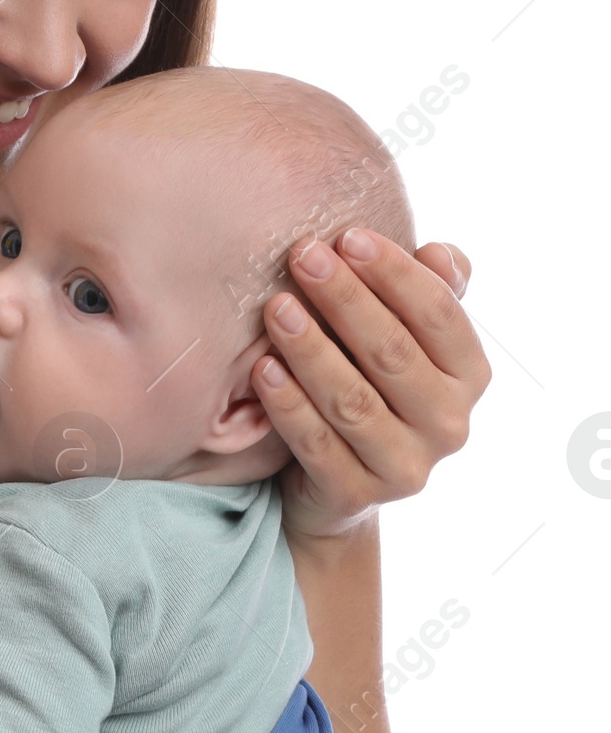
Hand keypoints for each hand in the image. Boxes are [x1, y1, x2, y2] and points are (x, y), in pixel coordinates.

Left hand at [256, 231, 487, 541]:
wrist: (337, 491)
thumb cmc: (372, 392)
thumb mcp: (407, 344)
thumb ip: (429, 296)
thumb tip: (439, 253)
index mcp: (469, 376)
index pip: (439, 314)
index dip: (395, 273)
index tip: (348, 237)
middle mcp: (448, 424)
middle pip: (392, 352)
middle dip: (345, 299)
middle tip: (302, 256)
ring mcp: (405, 466)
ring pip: (352, 400)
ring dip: (311, 349)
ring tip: (276, 308)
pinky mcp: (356, 495)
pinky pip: (316, 444)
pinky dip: (288, 405)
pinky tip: (263, 369)